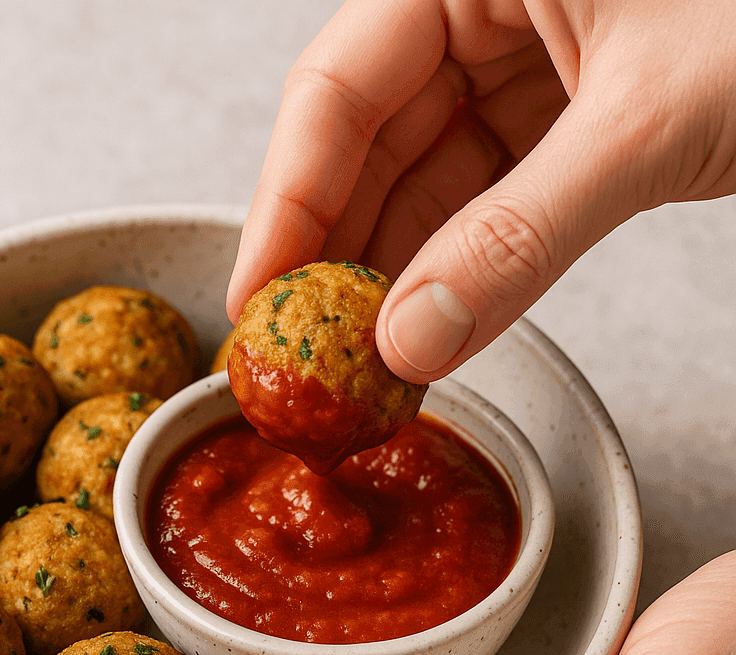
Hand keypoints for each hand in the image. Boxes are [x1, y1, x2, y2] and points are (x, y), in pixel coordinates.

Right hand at [226, 0, 735, 383]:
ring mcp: (522, 63)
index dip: (286, 201)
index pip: (337, 87)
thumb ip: (522, 235)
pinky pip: (483, 200)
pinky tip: (432, 327)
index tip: (258, 298)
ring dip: (395, 276)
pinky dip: (459, 268)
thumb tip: (414, 339)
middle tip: (308, 351)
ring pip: (422, 181)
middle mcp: (483, 6)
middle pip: (366, 142)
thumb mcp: (653, 120)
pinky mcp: (563, 118)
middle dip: (338, 255)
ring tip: (365, 362)